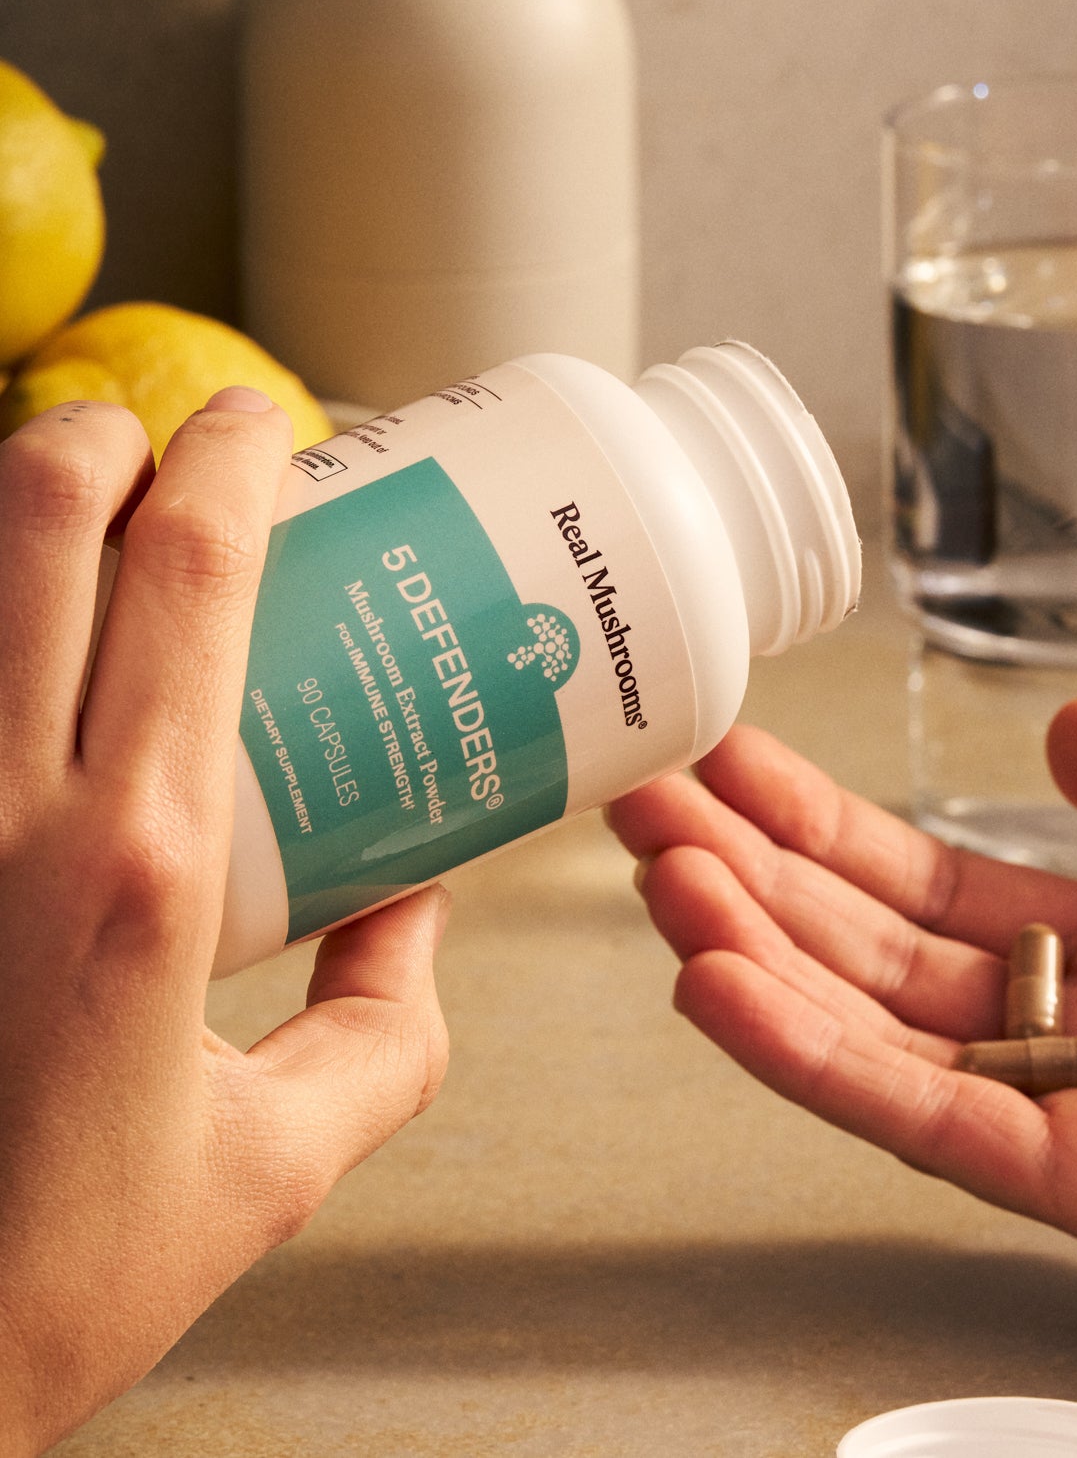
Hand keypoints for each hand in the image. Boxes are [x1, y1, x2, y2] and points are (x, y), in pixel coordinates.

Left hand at [0, 394, 449, 1453]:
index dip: (229, 467)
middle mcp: (5, 816)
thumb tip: (415, 909)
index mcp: (145, 870)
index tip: (261, 425)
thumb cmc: (60, 1273)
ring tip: (82, 511)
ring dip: (11, 501)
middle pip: (35, 523)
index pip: (188, 585)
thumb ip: (389, 1028)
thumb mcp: (280, 1159)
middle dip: (103, 435)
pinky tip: (8, 642)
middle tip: (165, 444)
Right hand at [607, 706, 1076, 1340]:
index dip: (827, 823)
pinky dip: (827, 1067)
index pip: (939, 881)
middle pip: (883, 953)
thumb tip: (1060, 744)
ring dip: (762, 963)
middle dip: (758, 879)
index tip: (731, 766)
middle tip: (646, 809)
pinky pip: (948, 1129)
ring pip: (886, 1038)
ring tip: (663, 886)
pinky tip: (731, 997)